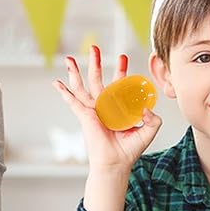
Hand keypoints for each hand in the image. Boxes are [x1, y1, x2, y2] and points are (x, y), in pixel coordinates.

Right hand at [52, 45, 161, 170]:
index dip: (120, 71)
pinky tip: (56, 82)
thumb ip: (153, 117)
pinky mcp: (84, 116)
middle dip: (96, 63)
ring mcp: (92, 110)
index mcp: (117, 107)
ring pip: (82, 86)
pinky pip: (72, 101)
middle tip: (94, 47)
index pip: (118, 84)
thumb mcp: (149, 130)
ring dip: (75, 72)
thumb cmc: (130, 149)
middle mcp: (104, 106)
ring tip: (69, 58)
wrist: (117, 163)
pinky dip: (64, 92)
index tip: (122, 57)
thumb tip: (146, 107)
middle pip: (97, 79)